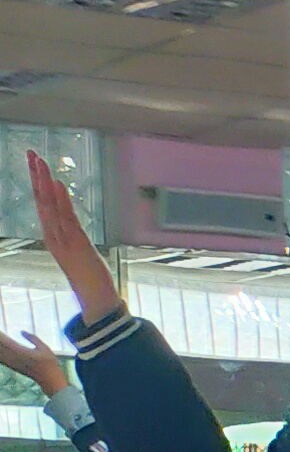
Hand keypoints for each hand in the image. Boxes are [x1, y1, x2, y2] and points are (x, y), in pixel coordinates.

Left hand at [0, 329, 66, 396]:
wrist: (49, 380)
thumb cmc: (49, 363)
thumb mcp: (44, 348)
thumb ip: (33, 339)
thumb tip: (22, 331)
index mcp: (22, 352)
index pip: (6, 343)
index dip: (1, 337)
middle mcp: (15, 358)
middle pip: (1, 349)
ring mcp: (13, 364)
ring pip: (1, 355)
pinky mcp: (13, 367)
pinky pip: (2, 360)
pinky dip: (0, 356)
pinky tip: (0, 351)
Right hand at [22, 154, 120, 328]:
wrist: (96, 298)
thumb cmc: (88, 275)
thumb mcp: (78, 249)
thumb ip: (71, 233)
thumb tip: (68, 217)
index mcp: (52, 235)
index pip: (42, 203)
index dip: (37, 182)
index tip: (34, 162)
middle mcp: (53, 235)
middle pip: (40, 199)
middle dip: (35, 175)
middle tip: (31, 153)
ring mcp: (62, 239)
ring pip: (49, 205)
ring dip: (44, 182)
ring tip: (39, 161)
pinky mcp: (76, 243)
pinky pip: (66, 217)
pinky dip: (60, 199)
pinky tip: (55, 183)